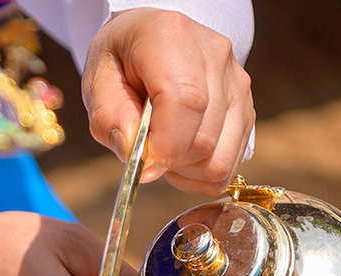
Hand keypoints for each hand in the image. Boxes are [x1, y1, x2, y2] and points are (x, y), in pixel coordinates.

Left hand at [81, 8, 254, 194]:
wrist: (146, 38)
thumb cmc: (119, 61)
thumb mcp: (96, 83)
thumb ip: (108, 119)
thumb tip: (136, 155)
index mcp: (171, 38)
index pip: (186, 101)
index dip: (166, 147)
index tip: (142, 169)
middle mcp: (215, 55)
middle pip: (205, 137)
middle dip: (170, 161)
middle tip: (144, 154)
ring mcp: (236, 81)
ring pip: (221, 156)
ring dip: (186, 170)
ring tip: (162, 152)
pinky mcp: (244, 106)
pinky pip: (230, 160)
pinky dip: (201, 172)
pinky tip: (180, 156)